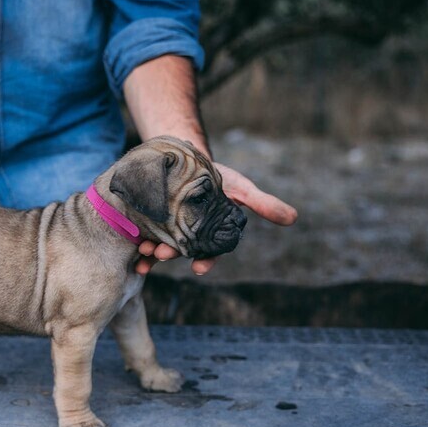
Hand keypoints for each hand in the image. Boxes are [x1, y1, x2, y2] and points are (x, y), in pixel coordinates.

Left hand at [135, 161, 297, 274]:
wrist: (183, 158)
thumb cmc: (215, 176)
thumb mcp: (240, 187)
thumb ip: (263, 204)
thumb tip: (294, 218)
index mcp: (209, 233)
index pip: (210, 252)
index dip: (206, 261)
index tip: (199, 268)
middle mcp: (187, 236)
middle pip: (179, 250)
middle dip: (171, 254)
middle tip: (162, 254)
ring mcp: (167, 231)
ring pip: (159, 247)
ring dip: (152, 252)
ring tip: (146, 250)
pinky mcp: (148, 222)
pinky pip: (141, 238)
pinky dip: (137, 246)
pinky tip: (133, 253)